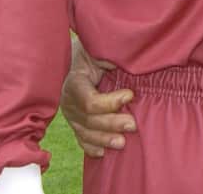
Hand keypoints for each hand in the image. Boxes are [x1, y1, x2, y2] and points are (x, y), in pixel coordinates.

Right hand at [61, 37, 135, 157]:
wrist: (80, 55)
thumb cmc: (95, 50)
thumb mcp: (100, 49)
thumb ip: (110, 57)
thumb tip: (125, 64)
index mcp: (74, 81)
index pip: (88, 101)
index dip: (110, 102)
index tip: (130, 94)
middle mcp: (69, 101)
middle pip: (88, 119)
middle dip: (111, 124)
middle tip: (132, 124)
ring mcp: (71, 114)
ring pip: (85, 132)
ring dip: (104, 139)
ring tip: (122, 143)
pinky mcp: (76, 121)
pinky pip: (81, 138)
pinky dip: (92, 147)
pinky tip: (103, 153)